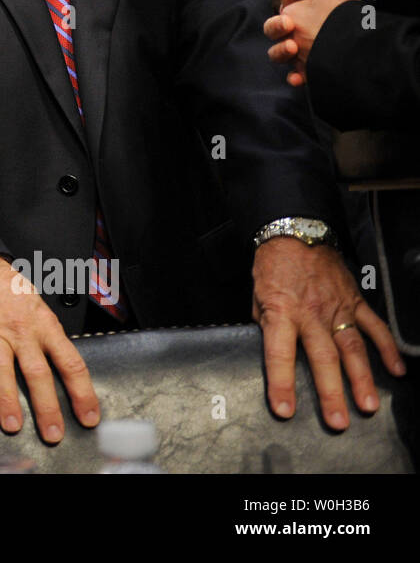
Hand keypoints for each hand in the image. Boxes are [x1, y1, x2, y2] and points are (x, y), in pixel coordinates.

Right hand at [0, 256, 98, 442]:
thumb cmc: (13, 293)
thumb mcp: (42, 311)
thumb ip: (50, 342)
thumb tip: (68, 378)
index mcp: (44, 326)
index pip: (69, 362)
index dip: (82, 392)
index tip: (89, 417)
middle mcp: (20, 332)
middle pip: (36, 371)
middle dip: (46, 406)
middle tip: (52, 432)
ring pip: (1, 370)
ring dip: (6, 400)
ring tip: (12, 425)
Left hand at [252, 237, 405, 429]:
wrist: (294, 232)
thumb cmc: (272, 265)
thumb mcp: (257, 295)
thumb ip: (266, 324)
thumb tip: (271, 347)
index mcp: (281, 312)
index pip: (279, 354)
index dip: (281, 383)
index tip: (285, 409)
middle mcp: (311, 313)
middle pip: (322, 358)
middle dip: (330, 392)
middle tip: (337, 421)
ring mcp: (337, 308)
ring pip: (352, 348)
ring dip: (361, 379)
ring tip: (368, 405)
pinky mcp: (354, 301)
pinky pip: (374, 327)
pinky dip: (387, 349)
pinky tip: (396, 370)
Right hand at [263, 0, 359, 86]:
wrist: (367, 48)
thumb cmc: (347, 15)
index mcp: (304, 7)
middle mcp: (300, 28)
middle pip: (275, 26)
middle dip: (277, 25)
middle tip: (289, 24)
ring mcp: (303, 50)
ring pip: (278, 51)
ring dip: (280, 50)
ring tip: (292, 48)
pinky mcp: (310, 70)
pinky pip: (295, 74)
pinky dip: (295, 76)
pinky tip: (299, 77)